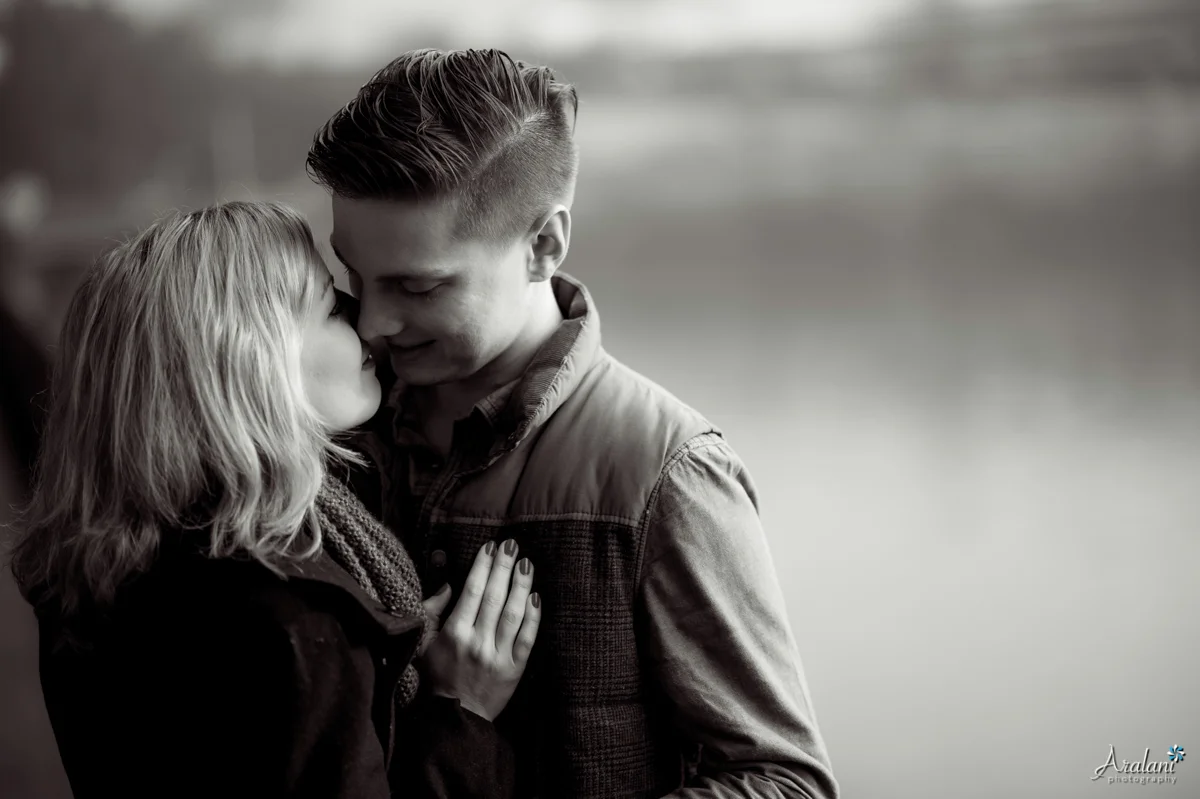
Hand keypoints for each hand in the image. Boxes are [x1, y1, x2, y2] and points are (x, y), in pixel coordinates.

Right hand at [419, 540, 540, 721]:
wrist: (456, 717)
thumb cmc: (436, 676)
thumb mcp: (422, 644)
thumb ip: (431, 612)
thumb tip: (449, 585)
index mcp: (454, 634)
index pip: (471, 592)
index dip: (482, 566)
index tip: (490, 547)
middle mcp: (477, 642)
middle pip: (494, 597)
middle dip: (503, 567)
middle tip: (512, 545)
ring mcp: (498, 656)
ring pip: (513, 614)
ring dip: (521, 586)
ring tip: (526, 564)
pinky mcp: (515, 669)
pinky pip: (527, 638)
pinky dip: (533, 616)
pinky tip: (536, 597)